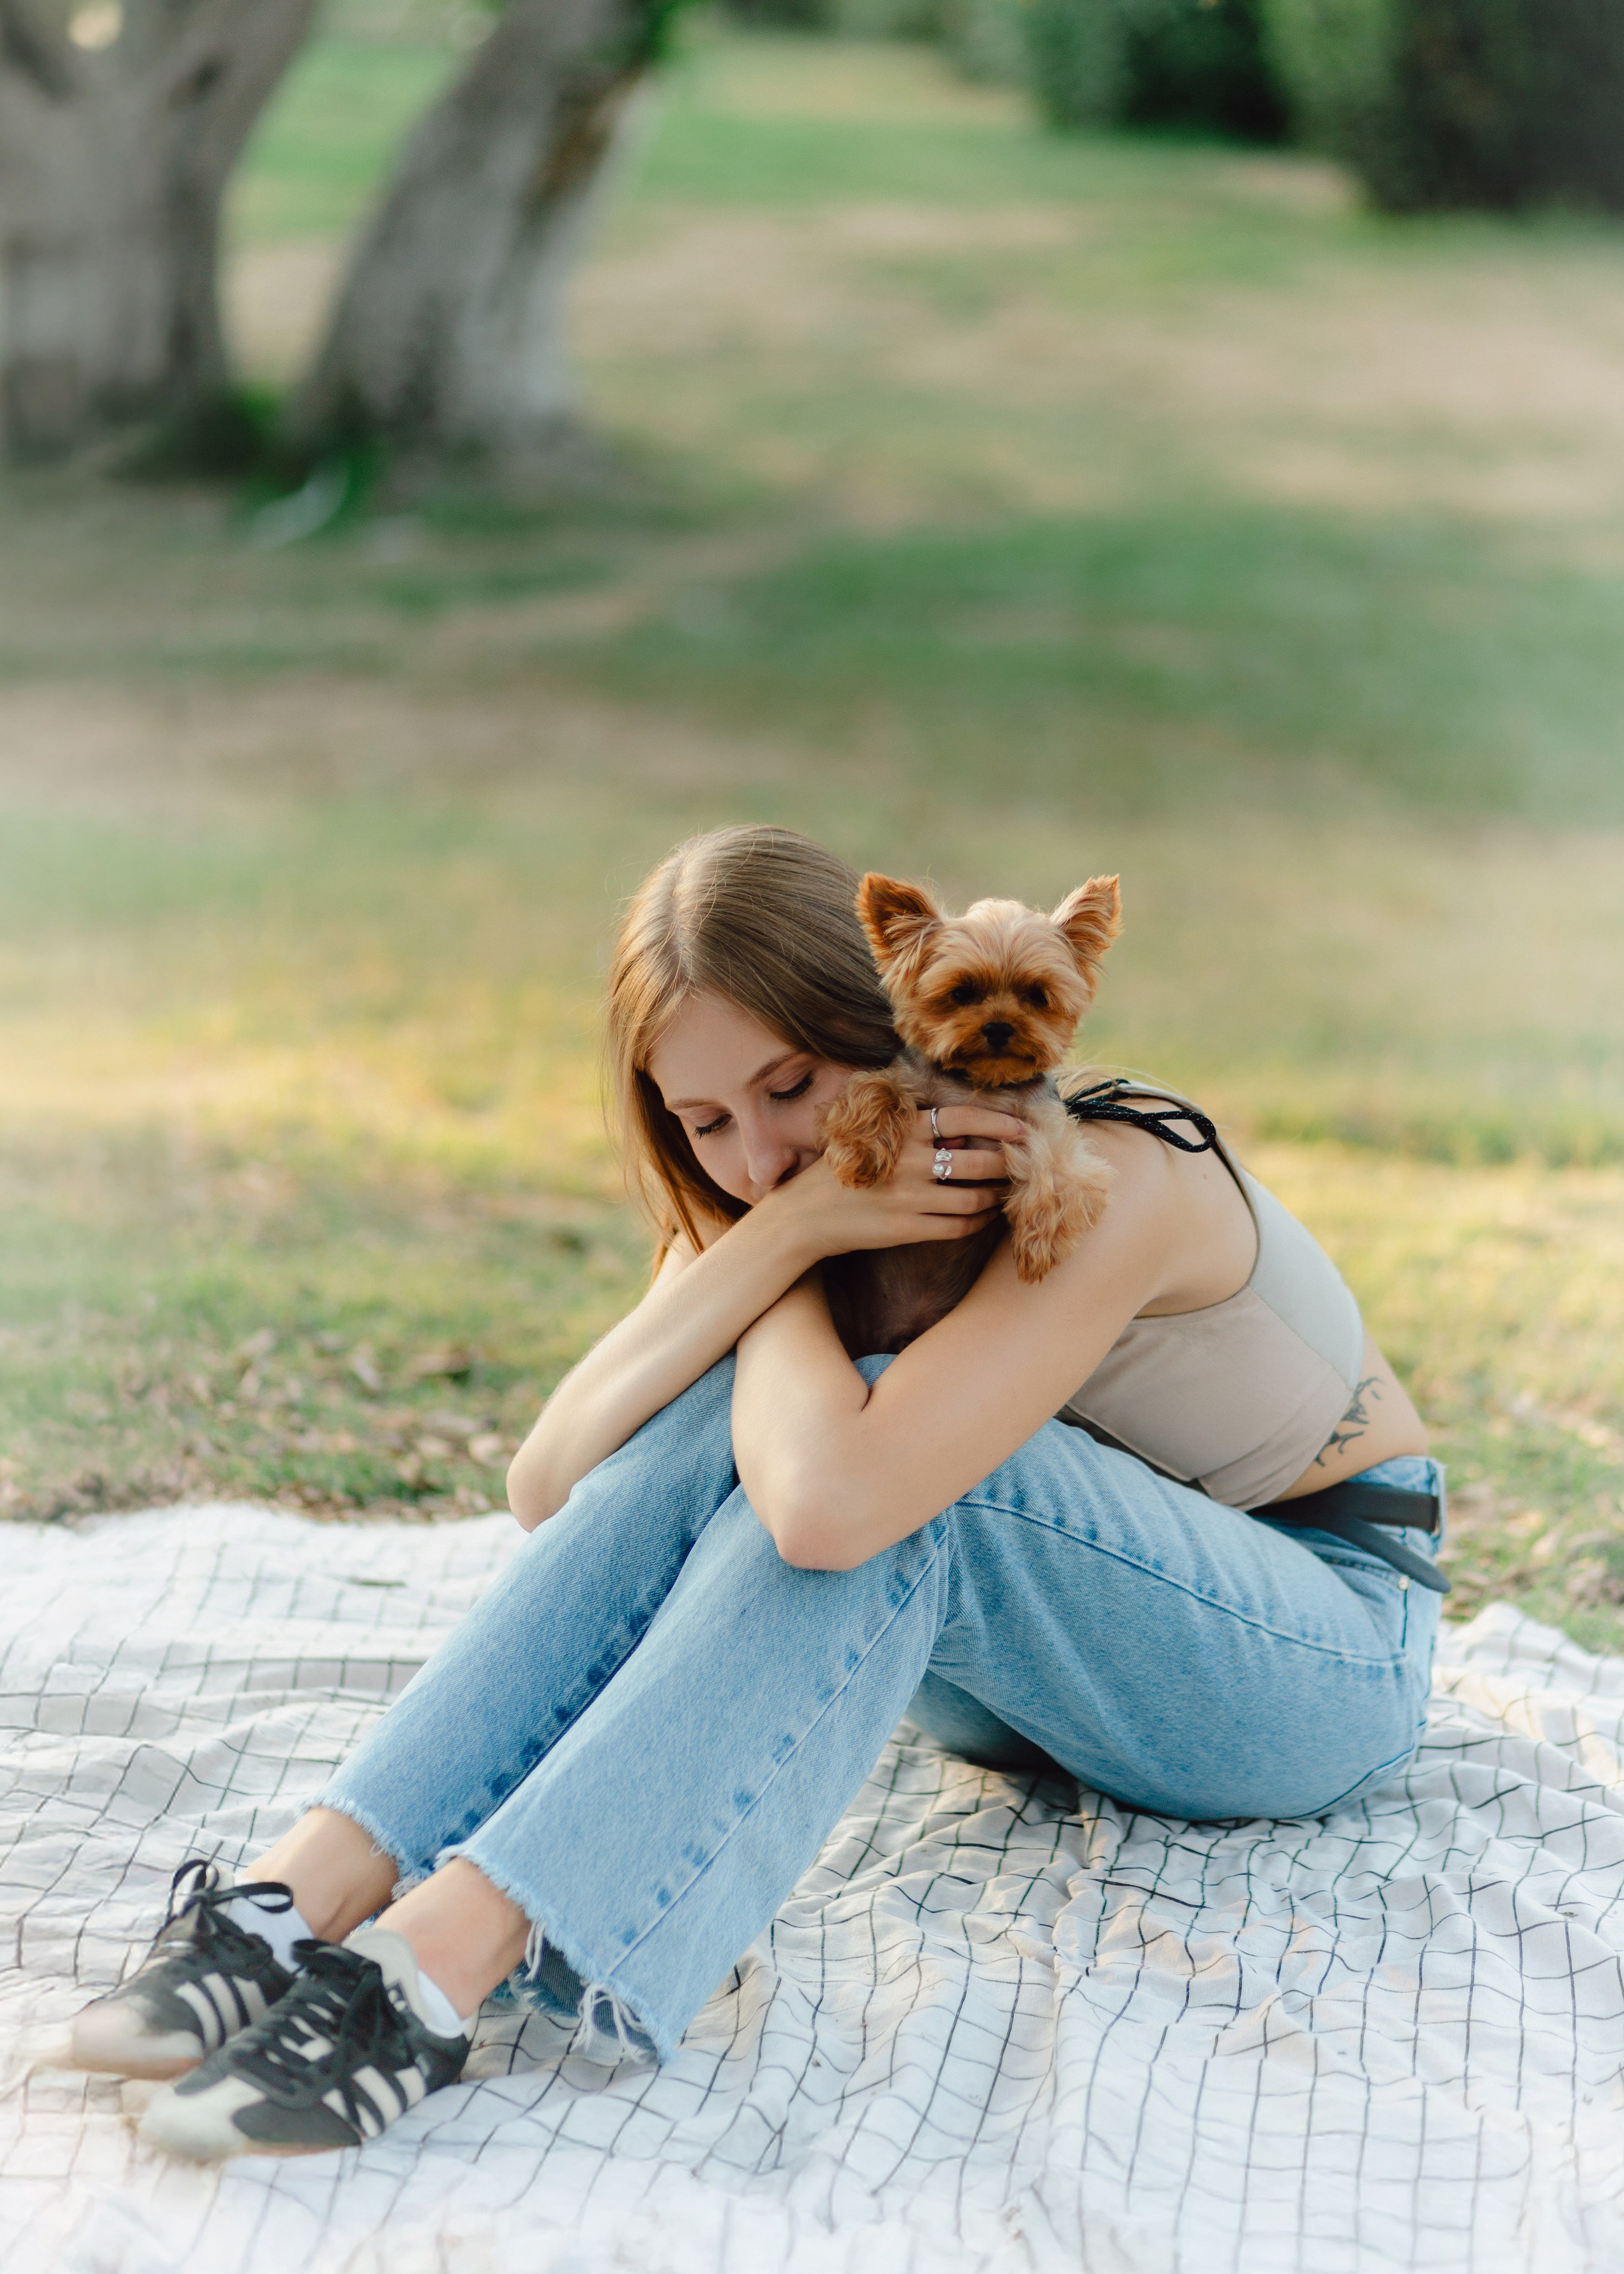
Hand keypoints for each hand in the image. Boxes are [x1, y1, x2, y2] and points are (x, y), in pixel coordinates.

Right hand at [763, 1104, 1024, 1258]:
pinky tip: (983, 1218)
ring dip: (995, 1197)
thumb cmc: (843, 1172)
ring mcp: (908, 1197)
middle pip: (978, 1160)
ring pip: (973, 1198)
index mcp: (901, 1130)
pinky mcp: (906, 1229)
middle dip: (1006, 1164)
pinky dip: (978, 1222)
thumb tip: (971, 1138)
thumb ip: (919, 1135)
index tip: (1022, 1129)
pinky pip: (957, 1227)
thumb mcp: (876, 1140)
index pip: (963, 1118)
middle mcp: (908, 1160)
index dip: (999, 1122)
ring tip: (1002, 1194)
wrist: (805, 1215)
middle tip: (1021, 1166)